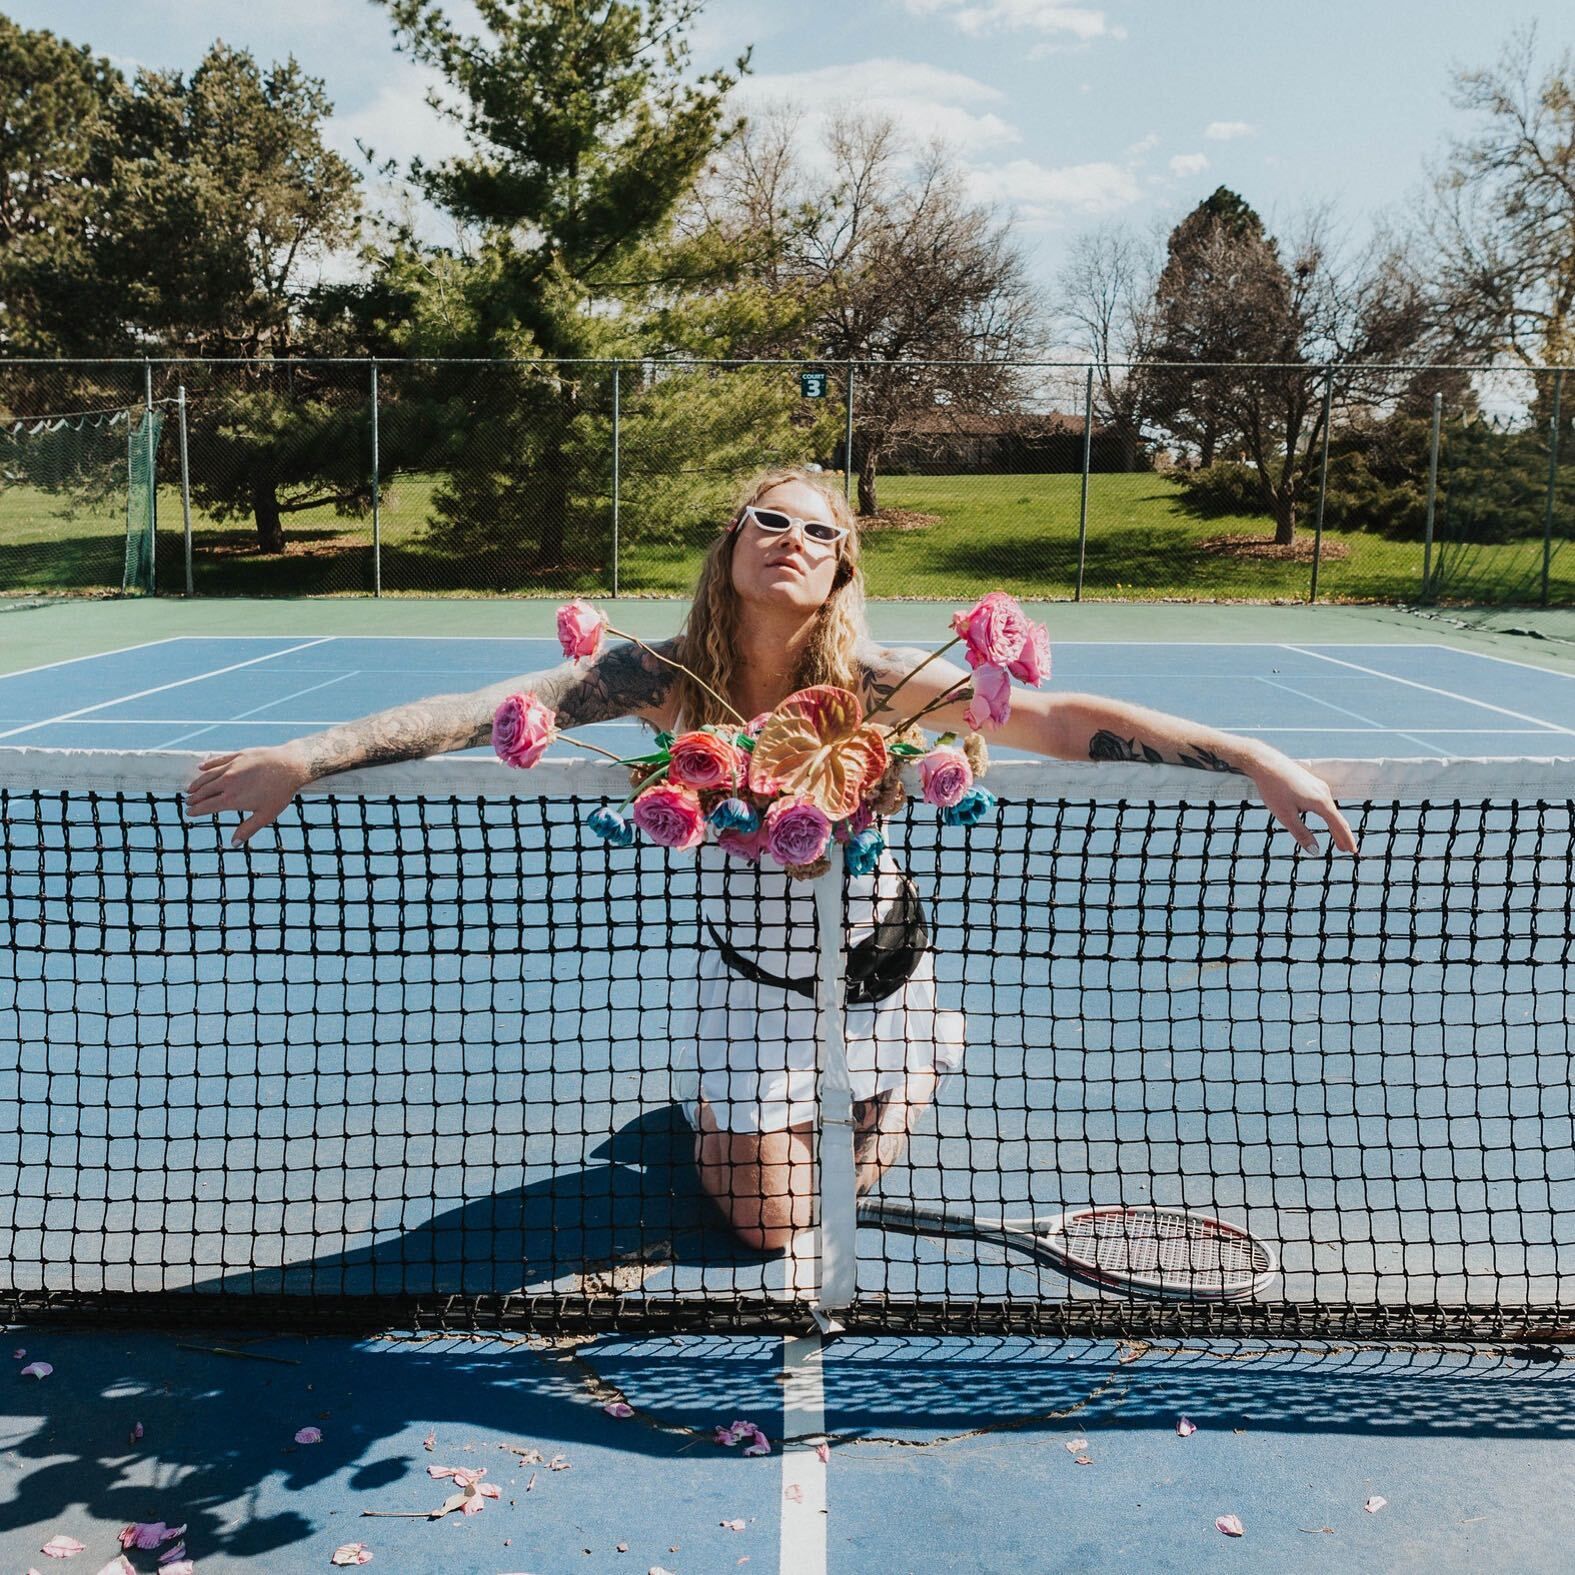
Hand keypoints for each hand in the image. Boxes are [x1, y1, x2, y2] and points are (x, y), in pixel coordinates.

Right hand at [183, 743, 310, 846]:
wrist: (290, 766)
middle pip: (204, 791)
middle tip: (188, 801)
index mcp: (232, 799)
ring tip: (190, 788)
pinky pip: (217, 760)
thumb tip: (233, 844)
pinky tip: (201, 768)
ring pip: (208, 776)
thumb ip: (248, 829)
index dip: (196, 810)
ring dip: (197, 783)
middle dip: (194, 798)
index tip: (189, 813)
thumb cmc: (279, 792)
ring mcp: (231, 767)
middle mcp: (227, 782)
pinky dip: (207, 765)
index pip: (207, 806)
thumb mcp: (265, 815)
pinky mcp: (237, 755)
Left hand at [1246, 753, 1358, 854]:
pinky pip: (1324, 802)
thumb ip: (1301, 833)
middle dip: (1342, 835)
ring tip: (1337, 838)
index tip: (1353, 851)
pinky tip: (1326, 818)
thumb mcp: (1286, 815)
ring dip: (1334, 825)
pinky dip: (1328, 814)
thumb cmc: (1274, 789)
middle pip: (1337, 818)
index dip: (1346, 839)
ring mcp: (1318, 786)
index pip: (1339, 824)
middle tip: (1346, 850)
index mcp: (1320, 802)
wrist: (1265, 763)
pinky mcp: (1312, 783)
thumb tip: (1315, 851)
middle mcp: (1324, 792)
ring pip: (1330, 809)